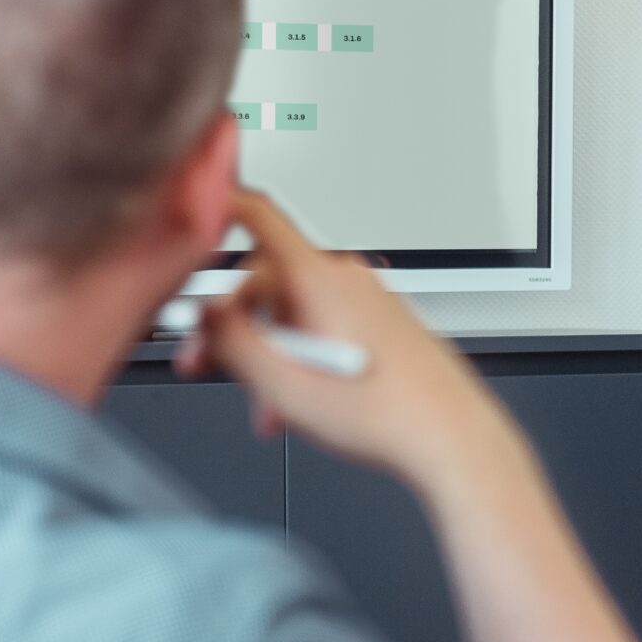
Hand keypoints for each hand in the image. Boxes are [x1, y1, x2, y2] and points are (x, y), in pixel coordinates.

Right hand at [176, 191, 509, 484]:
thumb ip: (232, 343)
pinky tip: (299, 400)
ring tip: (267, 406)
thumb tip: (203, 316)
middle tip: (206, 364)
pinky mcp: (382, 322)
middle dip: (232, 324)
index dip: (219, 203)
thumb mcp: (284, 386)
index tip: (190, 209)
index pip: (258, 215)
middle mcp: (345, 278)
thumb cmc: (387, 415)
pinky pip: (324, 323)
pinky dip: (301, 355)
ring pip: (294, 310)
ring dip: (269, 352)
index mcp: (319, 279)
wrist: (451, 438)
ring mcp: (367, 299)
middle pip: (266, 279)